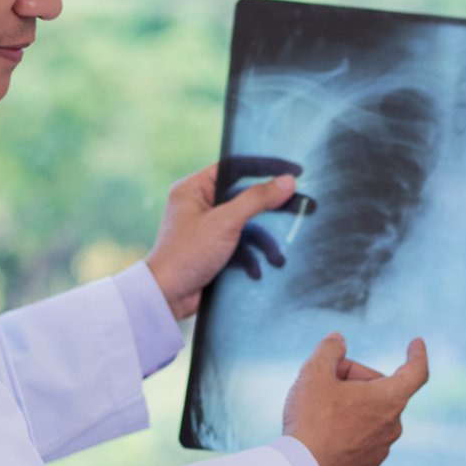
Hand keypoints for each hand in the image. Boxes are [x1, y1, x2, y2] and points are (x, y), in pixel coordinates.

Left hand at [143, 159, 302, 319]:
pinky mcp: (213, 250)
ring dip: (262, 242)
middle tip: (298, 208)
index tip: (294, 170)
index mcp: (194, 188)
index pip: (236, 168)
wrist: (167, 298)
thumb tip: (287, 181)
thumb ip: (257, 199)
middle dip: (269, 211)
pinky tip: (257, 270)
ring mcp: (207, 229)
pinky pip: (241, 246)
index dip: (266, 167)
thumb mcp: (225, 222)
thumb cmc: (186, 254)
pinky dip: (251, 257)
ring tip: (276, 258)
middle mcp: (199, 205)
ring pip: (246, 225)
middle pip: (245, 198)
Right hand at [281, 334, 429, 465]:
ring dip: (352, 406)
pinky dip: (348, 431)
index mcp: (389, 399)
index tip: (416, 344)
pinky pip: (362, 439)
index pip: (416, 371)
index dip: (417, 354)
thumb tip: (338, 341)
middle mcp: (393, 426)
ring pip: (370, 416)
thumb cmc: (311, 419)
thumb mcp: (314, 373)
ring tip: (319, 410)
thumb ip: (329, 349)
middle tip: (326, 380)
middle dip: (356, 379)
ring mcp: (381, 449)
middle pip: (380, 390)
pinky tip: (322, 433)